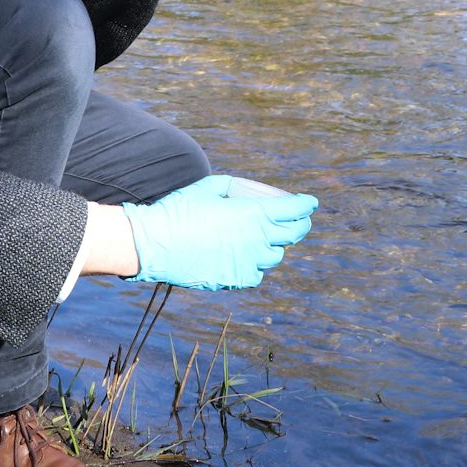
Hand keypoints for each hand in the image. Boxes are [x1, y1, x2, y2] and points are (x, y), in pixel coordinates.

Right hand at [122, 175, 318, 290]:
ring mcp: (249, 262)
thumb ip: (236, 188)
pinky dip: (255, 264)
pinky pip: (256, 273)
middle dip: (300, 224)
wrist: (156, 244)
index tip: (310, 203)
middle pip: (293, 234)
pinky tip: (245, 257)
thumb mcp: (209, 186)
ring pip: (275, 256)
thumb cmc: (180, 210)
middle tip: (300, 220)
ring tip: (264, 238)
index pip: (294, 210)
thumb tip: (247, 194)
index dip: (305, 205)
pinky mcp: (236, 279)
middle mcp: (258, 239)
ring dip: (274, 245)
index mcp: (254, 213)